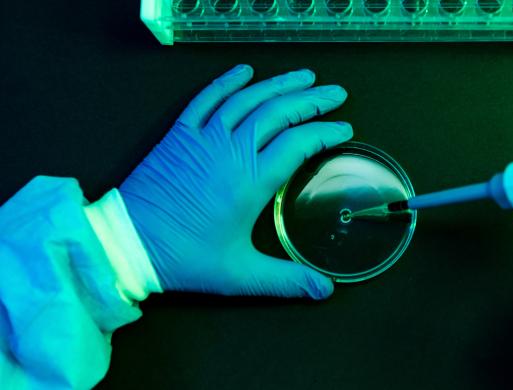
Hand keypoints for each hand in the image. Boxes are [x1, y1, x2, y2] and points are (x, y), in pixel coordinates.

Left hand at [121, 65, 352, 297]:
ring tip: (304, 76)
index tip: (344, 129)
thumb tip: (326, 290)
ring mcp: (203, 138)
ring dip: (278, 84)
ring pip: (247, 99)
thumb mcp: (239, 274)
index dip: (325, 132)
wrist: (126, 244)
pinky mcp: (179, 135)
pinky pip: (206, 99)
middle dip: (312, 100)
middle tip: (336, 93)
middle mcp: (232, 151)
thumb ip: (286, 280)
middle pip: (279, 112)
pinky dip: (226, 82)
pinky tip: (244, 71)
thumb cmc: (183, 258)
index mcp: (251, 181)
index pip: (299, 143)